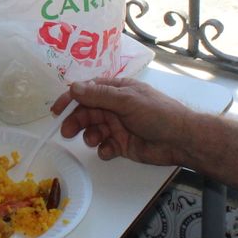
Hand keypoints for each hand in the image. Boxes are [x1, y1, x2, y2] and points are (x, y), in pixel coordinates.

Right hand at [54, 78, 190, 164]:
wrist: (180, 140)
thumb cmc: (157, 113)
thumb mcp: (126, 100)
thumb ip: (99, 95)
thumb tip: (73, 87)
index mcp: (117, 90)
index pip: (88, 91)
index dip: (71, 99)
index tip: (56, 110)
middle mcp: (115, 107)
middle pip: (87, 111)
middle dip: (76, 121)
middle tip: (66, 132)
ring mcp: (118, 126)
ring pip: (93, 129)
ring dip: (89, 135)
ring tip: (94, 140)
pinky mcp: (122, 144)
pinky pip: (104, 146)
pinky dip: (103, 149)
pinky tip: (109, 150)